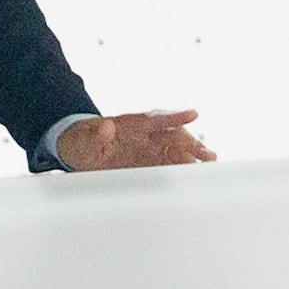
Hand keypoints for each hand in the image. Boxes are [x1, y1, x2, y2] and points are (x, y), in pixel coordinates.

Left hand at [55, 110, 214, 169]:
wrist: (80, 151)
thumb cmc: (82, 142)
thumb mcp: (84, 139)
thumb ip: (96, 135)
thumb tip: (106, 126)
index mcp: (131, 124)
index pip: (157, 119)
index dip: (175, 116)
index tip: (193, 114)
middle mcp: (145, 135)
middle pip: (174, 136)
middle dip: (192, 144)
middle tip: (207, 154)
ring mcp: (149, 149)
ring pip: (176, 151)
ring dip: (192, 156)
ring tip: (208, 163)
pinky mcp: (149, 164)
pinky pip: (169, 165)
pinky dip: (182, 168)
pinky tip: (194, 173)